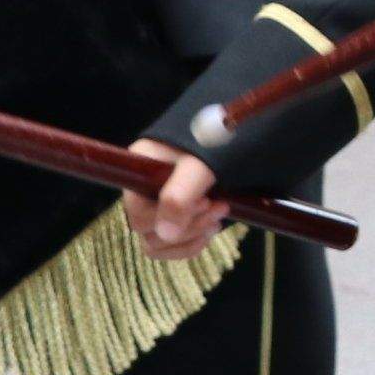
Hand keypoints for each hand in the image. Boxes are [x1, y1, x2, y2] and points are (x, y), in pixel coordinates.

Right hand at [125, 144, 226, 260]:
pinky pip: (172, 244)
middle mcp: (143, 191)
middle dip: (188, 227)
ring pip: (160, 242)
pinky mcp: (175, 214)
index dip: (169, 217)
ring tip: (220, 215)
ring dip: (193, 236)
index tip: (203, 201)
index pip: (139, 215)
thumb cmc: (214, 143)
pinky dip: (193, 242)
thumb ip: (179, 197)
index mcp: (140, 174)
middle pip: (149, 232)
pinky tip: (213, 227)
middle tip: (220, 208)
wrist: (236, 130)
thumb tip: (165, 234)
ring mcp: (158, 204)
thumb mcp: (198, 166)